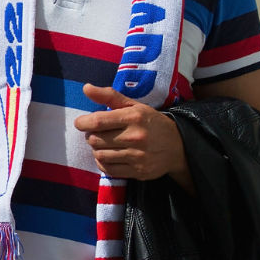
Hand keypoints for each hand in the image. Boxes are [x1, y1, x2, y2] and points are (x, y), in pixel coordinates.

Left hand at [74, 84, 190, 188]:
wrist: (178, 146)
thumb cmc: (150, 122)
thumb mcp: (133, 106)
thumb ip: (109, 96)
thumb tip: (85, 88)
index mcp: (134, 117)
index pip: (98, 121)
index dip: (83, 123)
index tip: (81, 123)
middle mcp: (135, 137)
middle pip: (95, 140)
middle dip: (91, 136)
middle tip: (97, 133)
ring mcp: (137, 156)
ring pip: (100, 155)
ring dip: (96, 150)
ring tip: (103, 144)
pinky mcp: (138, 171)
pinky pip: (108, 169)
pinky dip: (103, 163)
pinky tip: (108, 156)